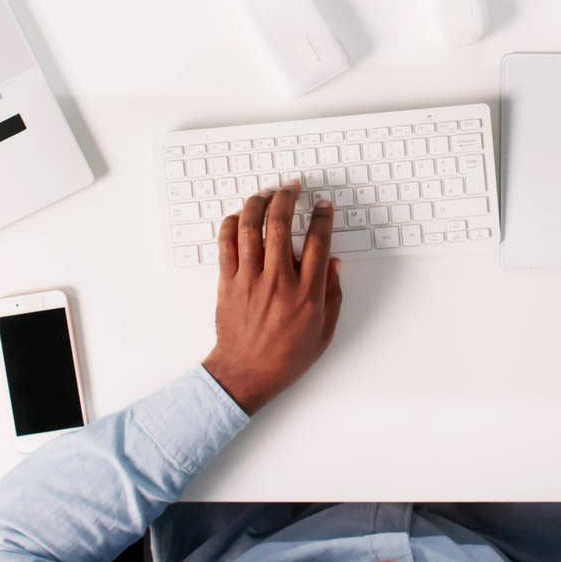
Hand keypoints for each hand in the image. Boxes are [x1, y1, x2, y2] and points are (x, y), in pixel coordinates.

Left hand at [203, 181, 344, 413]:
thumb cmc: (285, 356)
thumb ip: (332, 294)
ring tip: (266, 193)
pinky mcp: (228, 283)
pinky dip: (232, 224)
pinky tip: (240, 216)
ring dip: (259, 203)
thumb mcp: (324, 330)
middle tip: (292, 188)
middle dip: (288, 198)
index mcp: (306, 293)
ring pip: (250, 228)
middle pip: (280, 224)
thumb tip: (333, 262)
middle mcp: (278, 281)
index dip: (322, 217)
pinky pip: (226, 244)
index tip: (324, 206)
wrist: (246, 373)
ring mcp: (250, 280)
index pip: (317, 241)